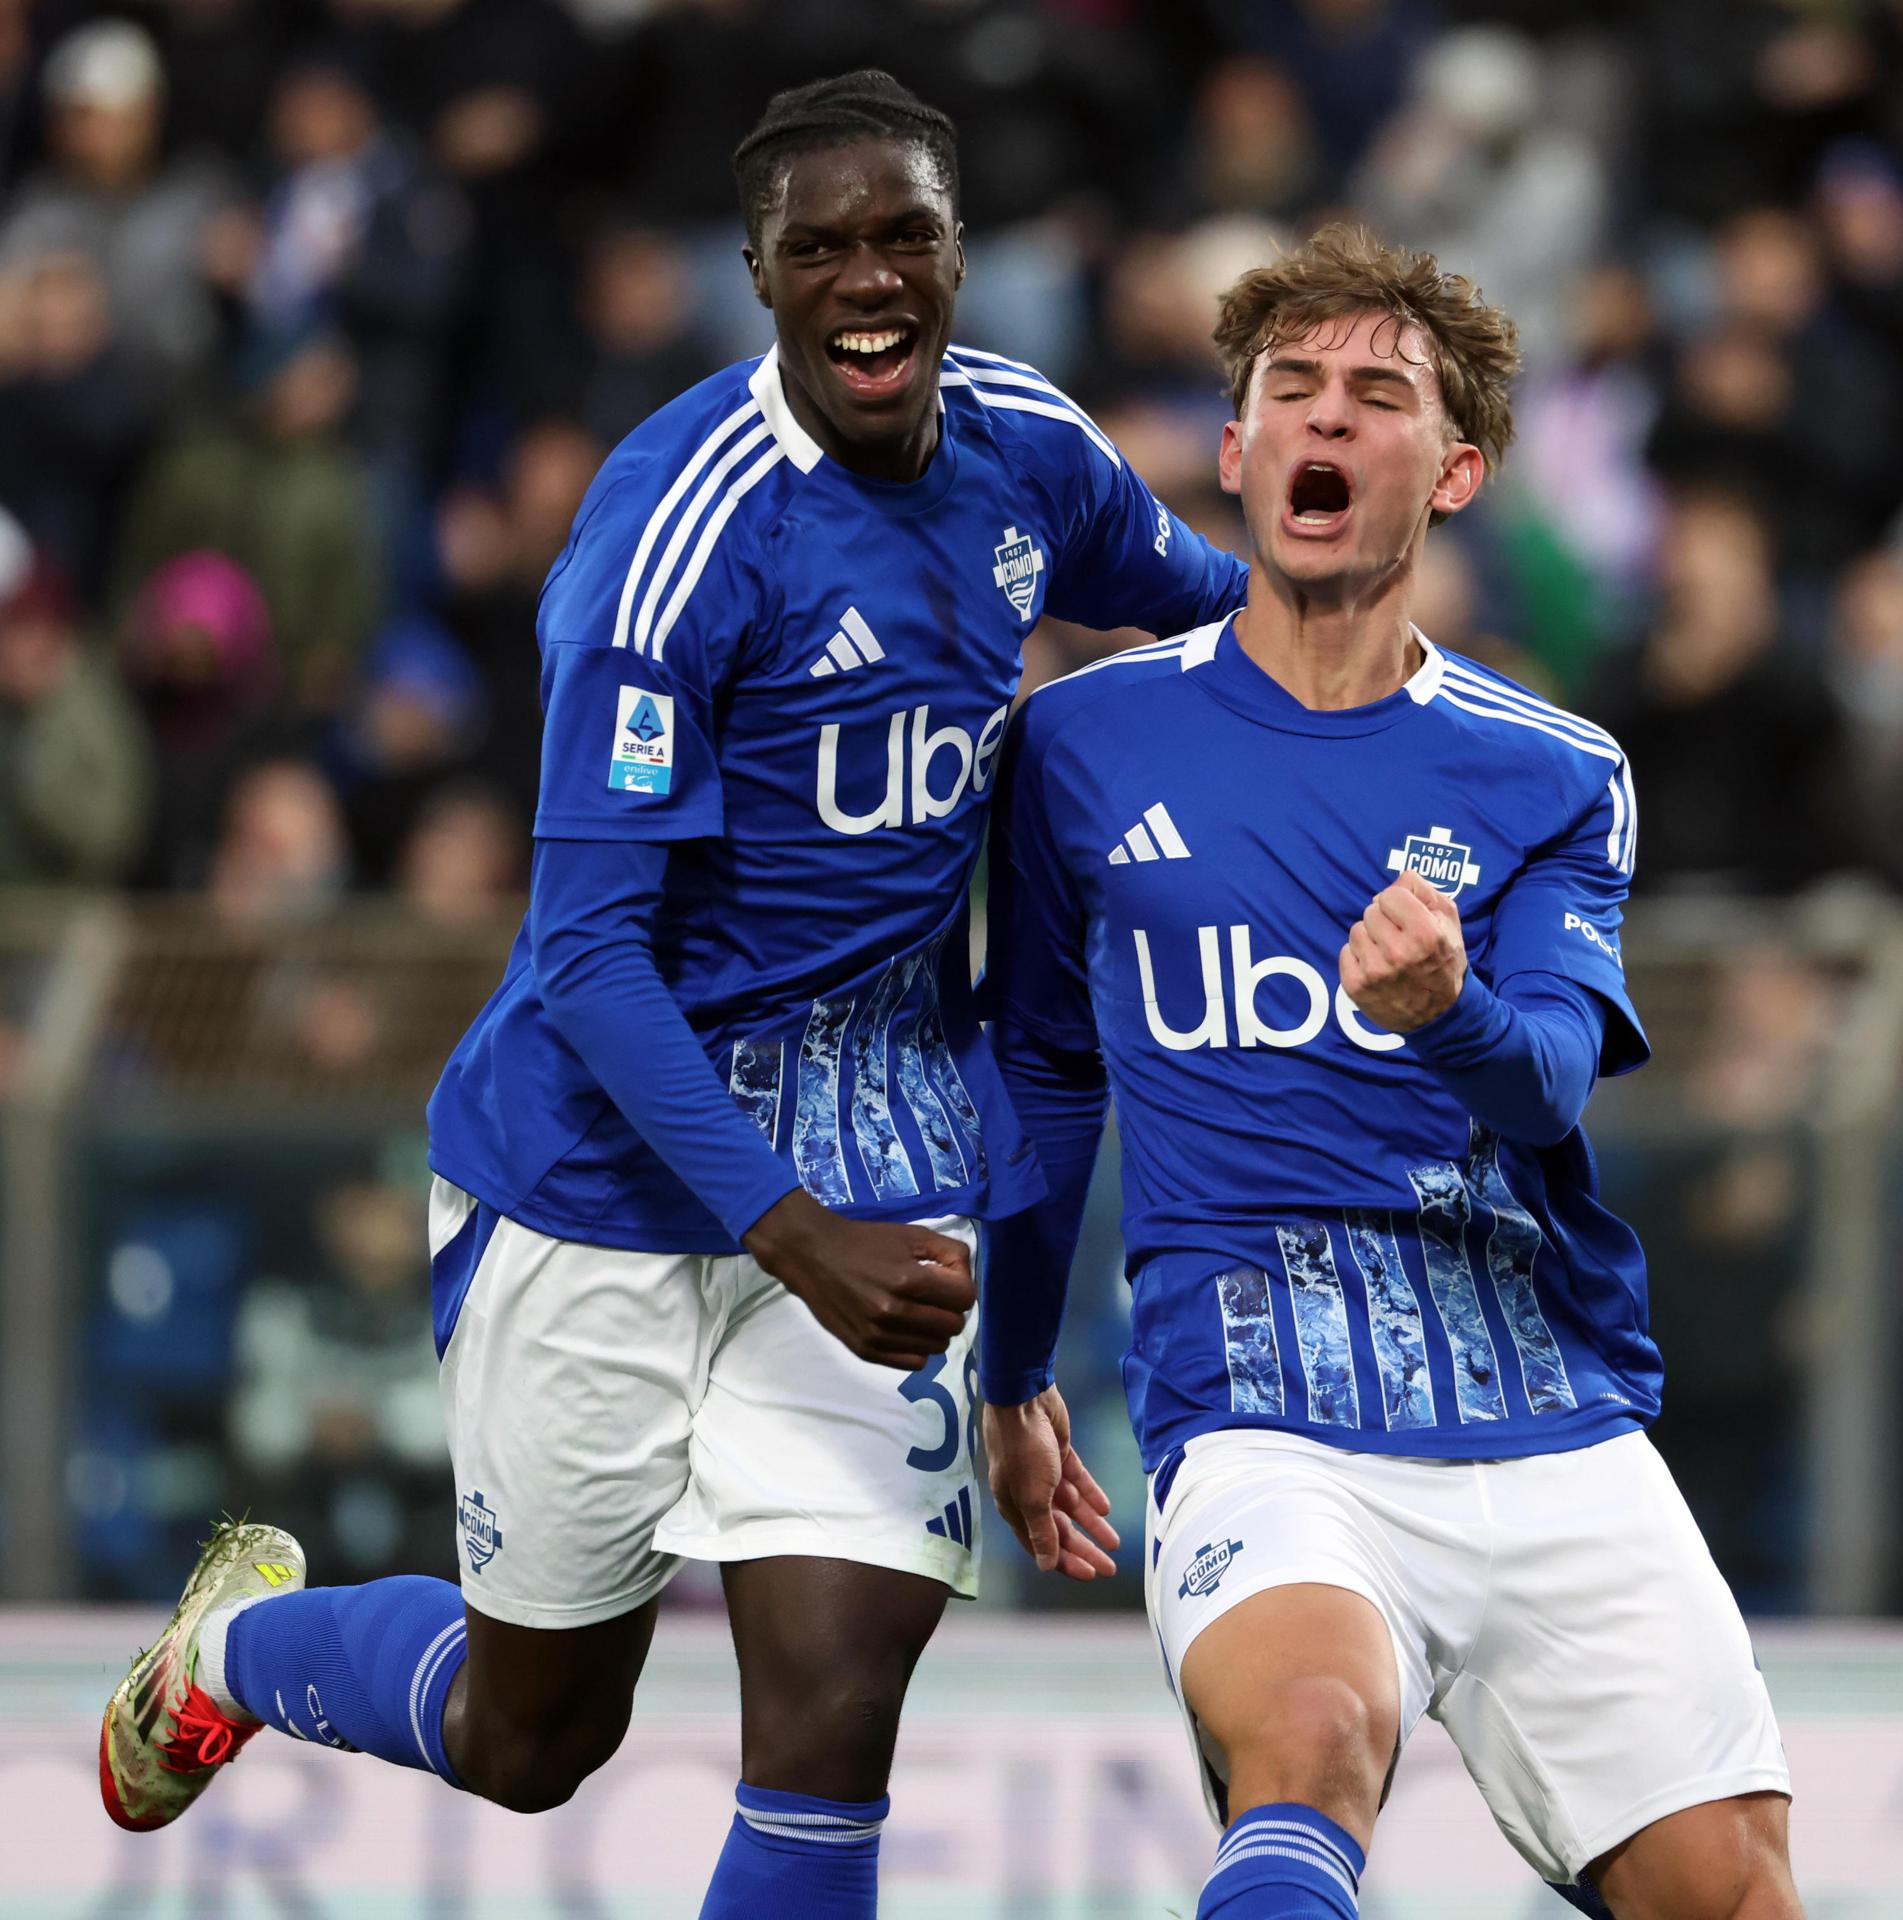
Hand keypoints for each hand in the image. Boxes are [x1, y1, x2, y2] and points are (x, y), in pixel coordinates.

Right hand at [744, 1188, 974, 1370]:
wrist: (814, 1256)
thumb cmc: (866, 1242)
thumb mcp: (912, 1234)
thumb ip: (950, 1252)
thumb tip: (967, 1277)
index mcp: (908, 1279)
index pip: (964, 1298)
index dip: (961, 1286)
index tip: (946, 1279)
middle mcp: (894, 1312)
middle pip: (954, 1325)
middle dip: (950, 1309)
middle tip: (933, 1296)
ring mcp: (878, 1335)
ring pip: (937, 1347)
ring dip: (935, 1330)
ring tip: (918, 1311)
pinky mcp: (865, 1351)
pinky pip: (914, 1363)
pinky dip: (917, 1347)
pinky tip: (905, 1329)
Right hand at [983, 1385, 1118, 1578]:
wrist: (1023, 1401)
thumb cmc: (1023, 1452)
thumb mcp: (1033, 1497)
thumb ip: (1042, 1531)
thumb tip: (1046, 1566)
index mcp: (1015, 1508)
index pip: (1040, 1545)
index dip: (1064, 1562)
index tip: (1090, 1574)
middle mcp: (1028, 1494)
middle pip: (1059, 1529)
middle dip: (1083, 1549)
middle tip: (1109, 1566)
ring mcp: (1044, 1474)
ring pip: (1071, 1507)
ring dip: (1092, 1525)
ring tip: (1114, 1542)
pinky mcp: (1058, 1455)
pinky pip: (1077, 1481)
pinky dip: (1091, 1495)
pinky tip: (1106, 1509)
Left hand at [1339, 867, 1466, 1032]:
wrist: (1438, 1015)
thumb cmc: (1443, 962)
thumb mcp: (1449, 922)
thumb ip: (1425, 891)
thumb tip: (1399, 878)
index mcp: (1425, 934)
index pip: (1390, 895)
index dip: (1398, 903)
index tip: (1406, 917)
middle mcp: (1398, 953)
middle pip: (1370, 911)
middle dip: (1384, 920)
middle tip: (1399, 939)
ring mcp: (1374, 971)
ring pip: (1356, 930)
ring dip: (1370, 938)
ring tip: (1389, 954)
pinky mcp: (1356, 986)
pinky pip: (1345, 952)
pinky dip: (1358, 957)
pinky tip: (1377, 969)